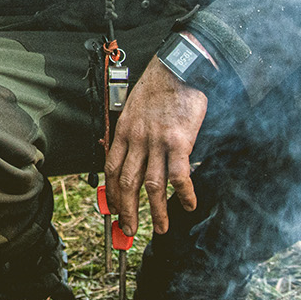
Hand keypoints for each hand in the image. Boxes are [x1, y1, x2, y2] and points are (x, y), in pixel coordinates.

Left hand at [103, 59, 205, 236]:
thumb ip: (129, 132)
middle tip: (129, 230)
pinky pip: (179, 175)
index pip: (112, 170)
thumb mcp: (132, 108)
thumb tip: (121, 151)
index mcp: (123, 132)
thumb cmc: (157, 87)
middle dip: (128, 212)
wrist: (177, 69)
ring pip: (152, 186)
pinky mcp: (179, 142)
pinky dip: (184, 193)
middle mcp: (137, 140)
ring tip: (160, 227)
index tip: (114, 211)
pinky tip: (188, 204)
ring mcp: (157, 142)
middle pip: (128, 184)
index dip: (112, 195)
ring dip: (156, 211)